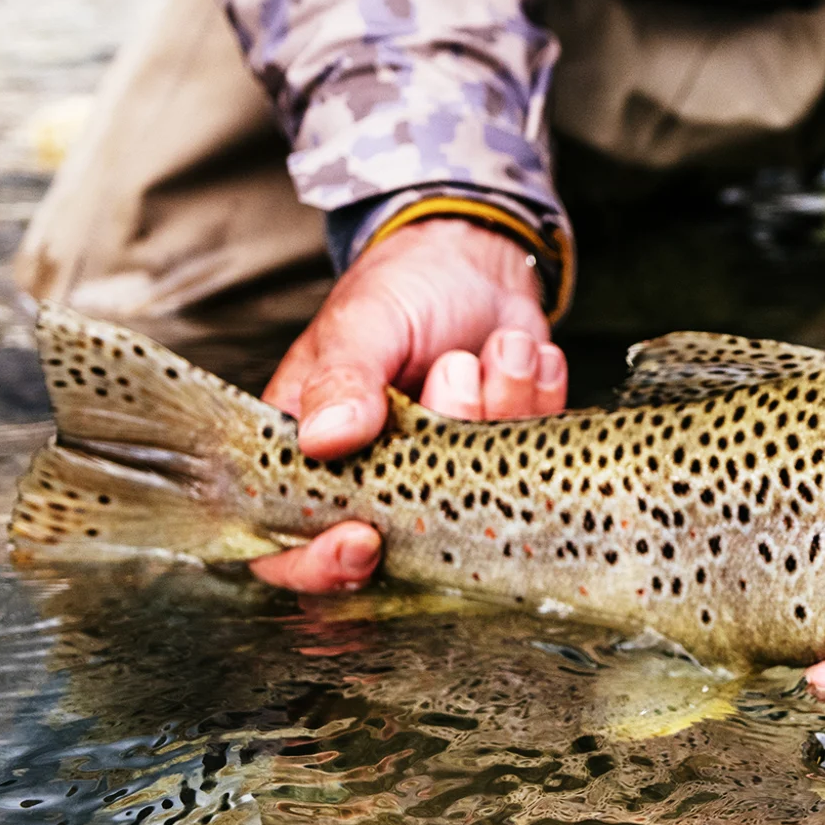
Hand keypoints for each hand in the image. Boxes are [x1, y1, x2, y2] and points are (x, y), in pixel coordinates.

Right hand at [250, 217, 564, 593]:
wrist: (479, 259)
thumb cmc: (403, 287)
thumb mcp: (363, 323)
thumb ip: (341, 380)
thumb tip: (323, 440)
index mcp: (310, 455)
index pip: (290, 546)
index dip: (320, 564)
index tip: (365, 540)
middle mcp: (377, 480)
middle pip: (399, 538)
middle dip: (442, 467)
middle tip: (456, 378)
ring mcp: (448, 477)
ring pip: (479, 497)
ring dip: (493, 409)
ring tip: (485, 350)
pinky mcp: (506, 461)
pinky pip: (531, 461)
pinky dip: (533, 399)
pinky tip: (517, 354)